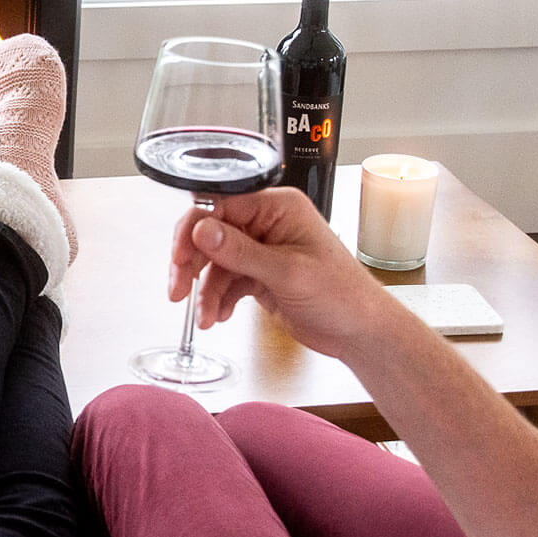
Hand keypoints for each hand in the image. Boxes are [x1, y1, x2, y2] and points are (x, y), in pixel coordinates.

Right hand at [168, 187, 405, 359]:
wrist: (359, 331)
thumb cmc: (341, 295)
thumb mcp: (287, 273)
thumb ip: (240, 251)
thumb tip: (202, 230)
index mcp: (278, 208)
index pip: (220, 206)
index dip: (194, 231)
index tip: (180, 258)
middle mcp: (267, 223)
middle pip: (211, 233)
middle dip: (192, 263)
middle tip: (178, 290)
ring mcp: (262, 250)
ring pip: (215, 262)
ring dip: (204, 291)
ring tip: (205, 317)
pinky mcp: (260, 274)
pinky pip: (226, 281)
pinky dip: (217, 299)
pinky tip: (218, 316)